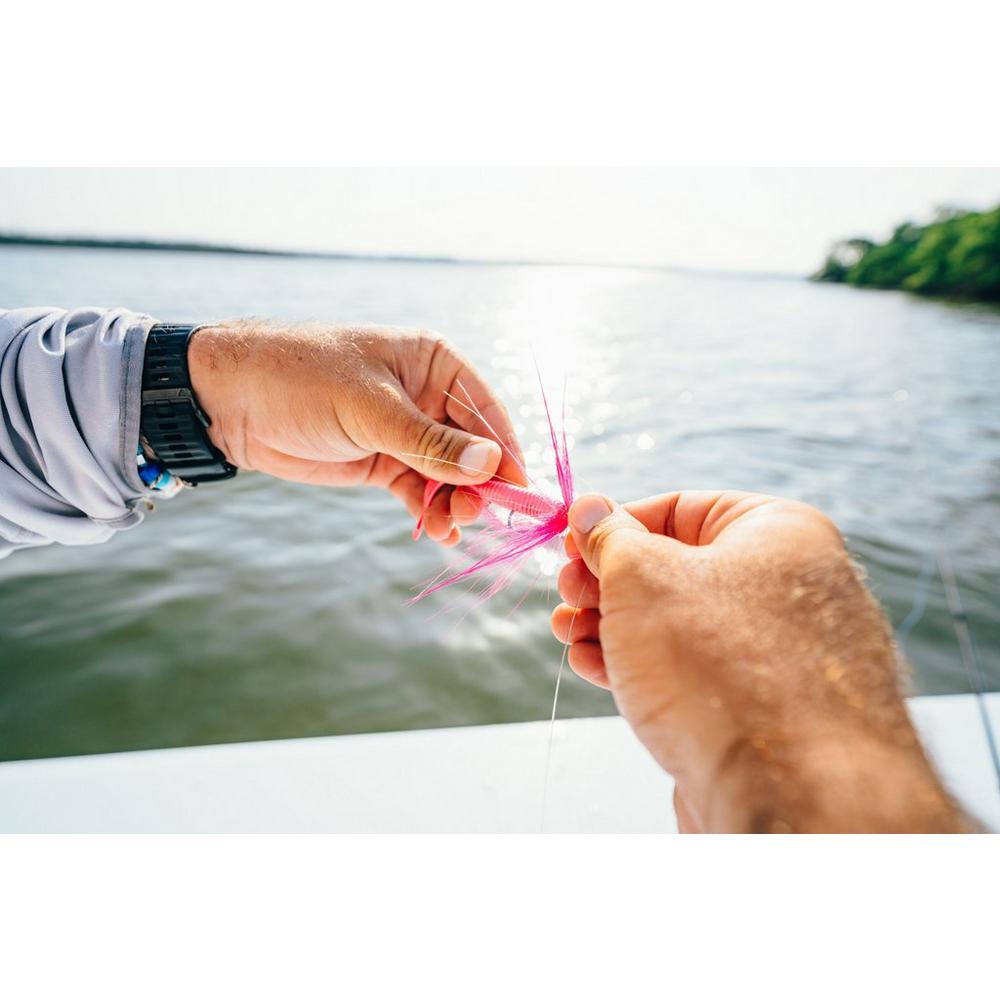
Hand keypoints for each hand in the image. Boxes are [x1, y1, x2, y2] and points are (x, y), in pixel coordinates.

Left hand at [187, 322, 522, 544]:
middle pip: (472, 447)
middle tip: (477, 515)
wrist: (232, 401)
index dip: (505, 451)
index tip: (521, 492)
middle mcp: (427, 397)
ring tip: (453, 526)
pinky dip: (431, 510)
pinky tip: (439, 531)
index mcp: (434, 363)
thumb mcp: (370, 408)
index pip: (486, 410)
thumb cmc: (302, 379)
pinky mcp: (383, 462)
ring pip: (448, 474)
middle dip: (479, 483)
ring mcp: (406, 432)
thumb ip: (430, 441)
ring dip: (456, 501)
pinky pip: (420, 489)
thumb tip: (490, 466)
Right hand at [551, 491, 970, 831]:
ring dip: (613, 626)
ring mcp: (782, 653)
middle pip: (677, 567)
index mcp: (780, 532)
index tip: (569, 543)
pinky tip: (595, 668)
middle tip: (565, 594)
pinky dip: (641, 665)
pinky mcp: (766, 709)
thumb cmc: (716, 662)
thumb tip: (590, 506)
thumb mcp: (642, 577)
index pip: (681, 507)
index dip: (615, 522)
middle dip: (608, 581)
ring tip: (568, 636)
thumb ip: (610, 537)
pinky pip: (695, 671)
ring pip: (680, 625)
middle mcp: (792, 586)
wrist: (790, 796)